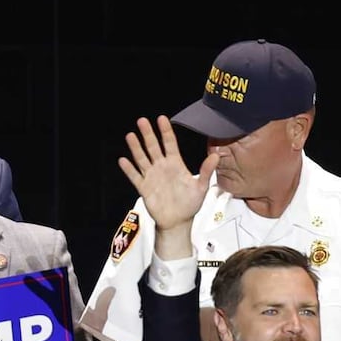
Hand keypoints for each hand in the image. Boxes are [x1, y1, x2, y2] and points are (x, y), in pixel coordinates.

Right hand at [118, 115, 217, 231]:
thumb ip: (206, 171)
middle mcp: (162, 167)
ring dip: (136, 148)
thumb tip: (216, 156)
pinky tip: (123, 160)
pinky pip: (135, 177)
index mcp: (175, 164)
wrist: (178, 221)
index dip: (165, 131)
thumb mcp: (201, 187)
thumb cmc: (190, 204)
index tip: (161, 119)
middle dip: (148, 134)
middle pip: (153, 147)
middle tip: (142, 121)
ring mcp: (152, 176)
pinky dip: (129, 169)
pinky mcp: (144, 188)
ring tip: (130, 136)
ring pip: (142, 158)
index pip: (169, 143)